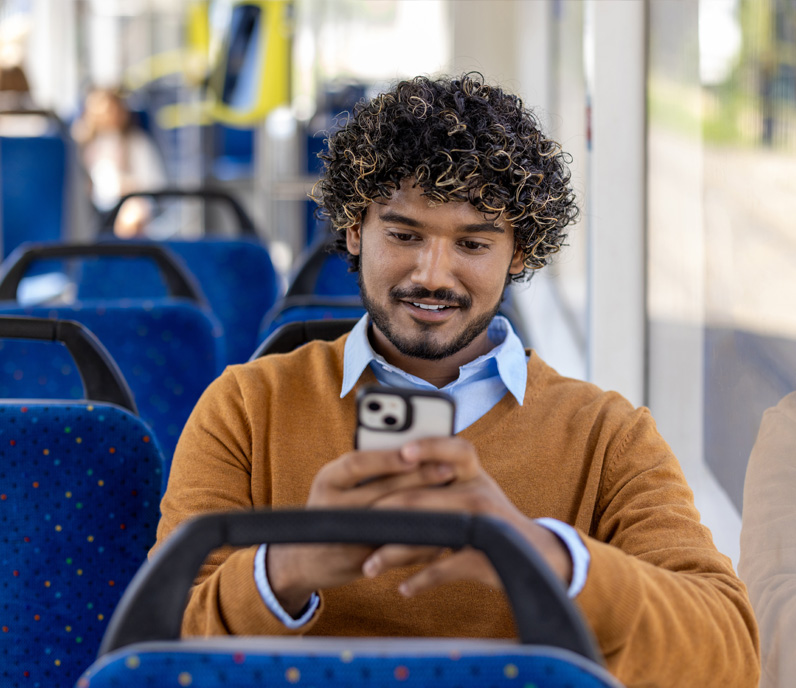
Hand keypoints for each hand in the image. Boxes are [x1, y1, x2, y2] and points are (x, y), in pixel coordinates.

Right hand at [267, 446, 454, 615]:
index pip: (356, 464)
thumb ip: (369, 469)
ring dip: (426, 510)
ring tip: (454, 497)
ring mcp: (346, 537)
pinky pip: (399, 548)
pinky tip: (447, 528)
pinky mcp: (362, 561)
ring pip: (393, 522)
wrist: (307, 558)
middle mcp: (331, 508)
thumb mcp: (339, 483)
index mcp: (328, 480)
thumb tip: (418, 447)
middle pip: (380, 492)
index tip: (414, 452)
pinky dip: (423, 538)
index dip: (386, 458)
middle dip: (418, 480)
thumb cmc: (334, 508)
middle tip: (448, 469)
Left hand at [362, 437, 573, 596]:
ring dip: (394, 554)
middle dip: (383, 516)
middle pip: (422, 498)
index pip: (453, 448)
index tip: (401, 451)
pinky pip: (444, 568)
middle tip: (355, 528)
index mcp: (473, 472)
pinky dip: (421, 580)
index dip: (429, 446)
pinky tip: (404, 589)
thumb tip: (384, 471)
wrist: (535, 554)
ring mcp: (485, 525)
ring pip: (427, 535)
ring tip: (371, 566)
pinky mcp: (487, 557)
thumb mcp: (471, 489)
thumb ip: (437, 479)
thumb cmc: (488, 517)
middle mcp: (480, 492)